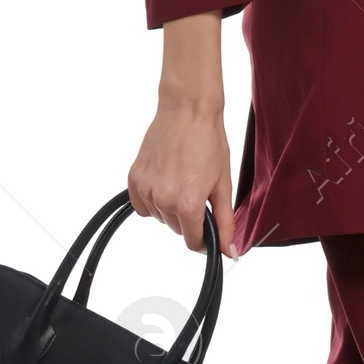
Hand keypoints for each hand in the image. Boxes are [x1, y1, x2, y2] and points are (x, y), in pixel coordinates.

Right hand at [128, 99, 235, 252]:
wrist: (188, 111)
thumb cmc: (209, 142)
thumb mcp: (223, 185)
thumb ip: (225, 222)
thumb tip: (229, 252)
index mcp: (188, 204)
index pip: (193, 242)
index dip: (204, 239)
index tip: (208, 230)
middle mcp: (163, 200)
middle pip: (177, 229)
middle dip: (190, 218)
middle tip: (198, 191)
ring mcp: (146, 189)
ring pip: (160, 218)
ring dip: (171, 208)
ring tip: (182, 181)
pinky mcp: (134, 179)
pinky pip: (142, 206)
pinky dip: (153, 201)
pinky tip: (165, 182)